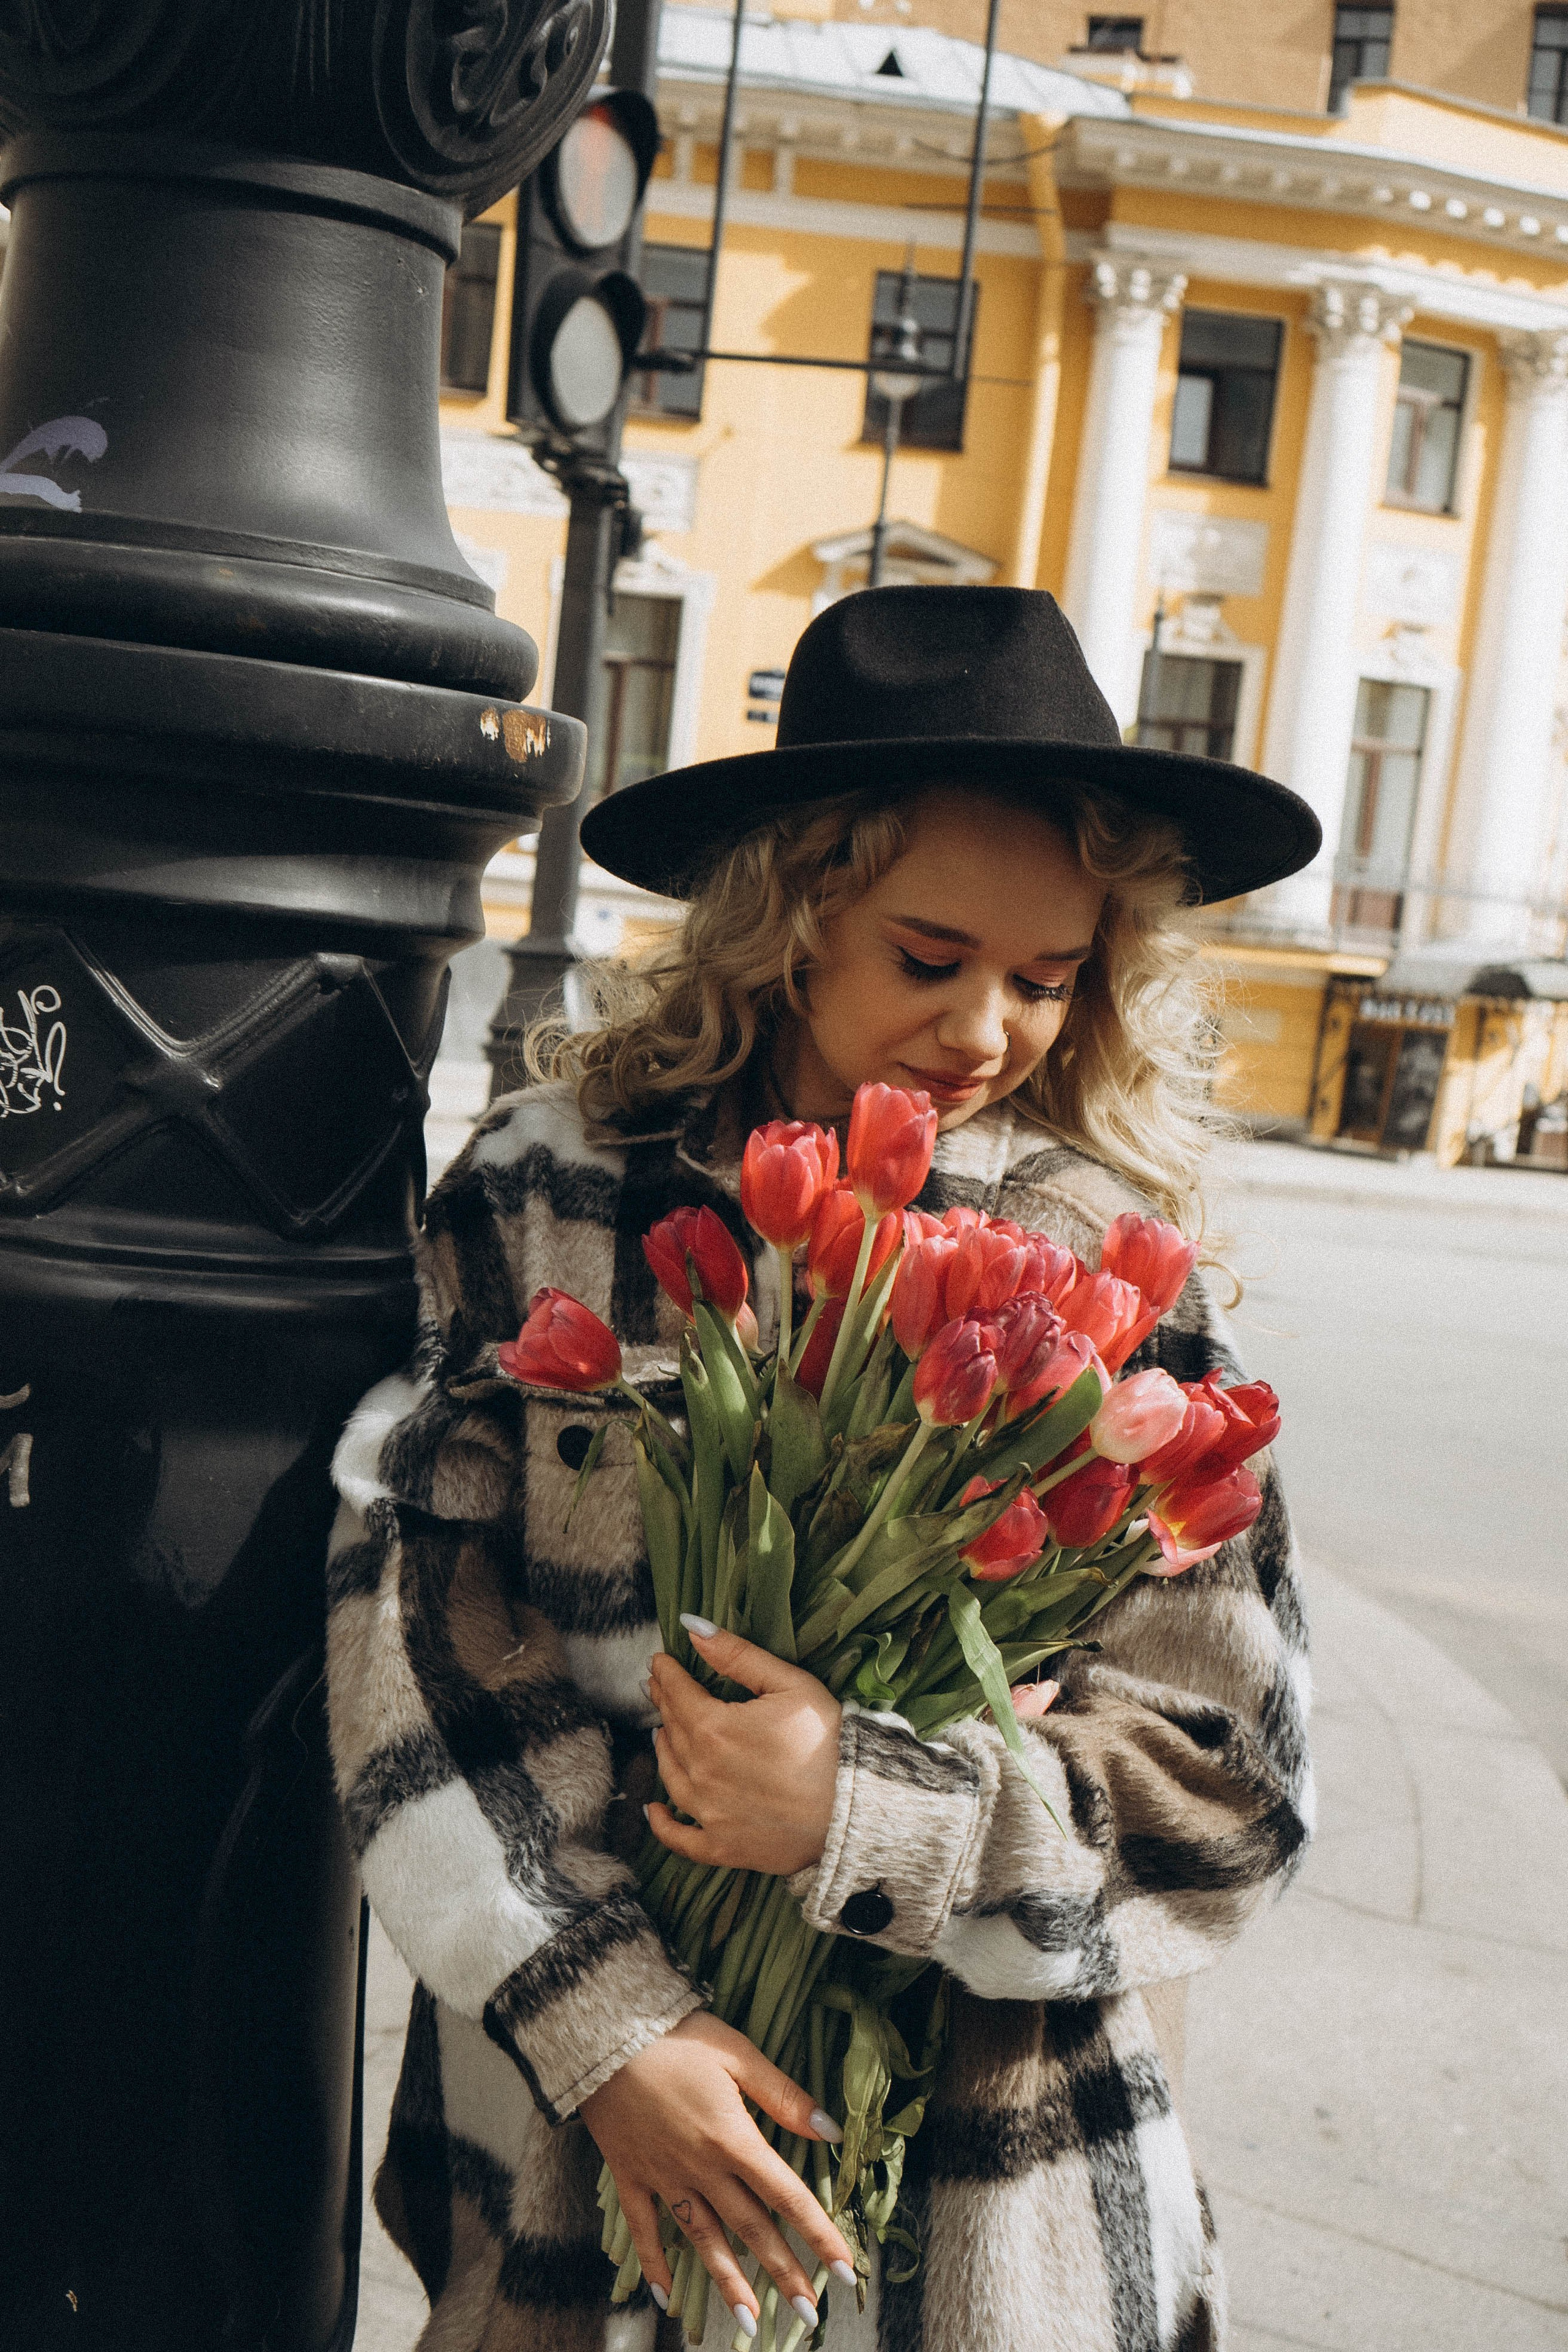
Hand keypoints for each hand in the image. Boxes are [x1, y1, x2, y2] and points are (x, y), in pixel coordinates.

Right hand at [580, 2012, 854, 2328]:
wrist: (602, 2033)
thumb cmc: (675, 2034)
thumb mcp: (737, 2052)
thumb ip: (783, 2095)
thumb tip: (831, 2129)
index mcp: (732, 2137)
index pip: (787, 2195)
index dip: (820, 2234)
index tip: (846, 2271)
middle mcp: (700, 2167)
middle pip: (750, 2228)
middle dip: (784, 2273)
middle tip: (810, 2317)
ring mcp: (662, 2176)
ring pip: (702, 2239)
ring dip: (729, 2284)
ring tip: (752, 2325)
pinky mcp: (629, 2175)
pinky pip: (643, 2230)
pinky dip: (654, 2265)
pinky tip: (665, 2299)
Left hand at [647, 1621, 840, 1876]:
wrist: (855, 1807)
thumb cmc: (829, 1740)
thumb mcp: (789, 1684)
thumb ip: (737, 1656)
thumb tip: (694, 1628)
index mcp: (714, 1729)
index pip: (678, 1694)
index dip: (667, 1675)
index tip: (660, 1663)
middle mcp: (702, 1773)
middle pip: (673, 1730)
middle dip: (664, 1704)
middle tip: (658, 1688)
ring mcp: (709, 1814)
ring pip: (671, 1776)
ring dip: (664, 1750)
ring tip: (661, 1733)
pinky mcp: (723, 1847)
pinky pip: (681, 1839)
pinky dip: (663, 1825)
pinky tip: (654, 1811)